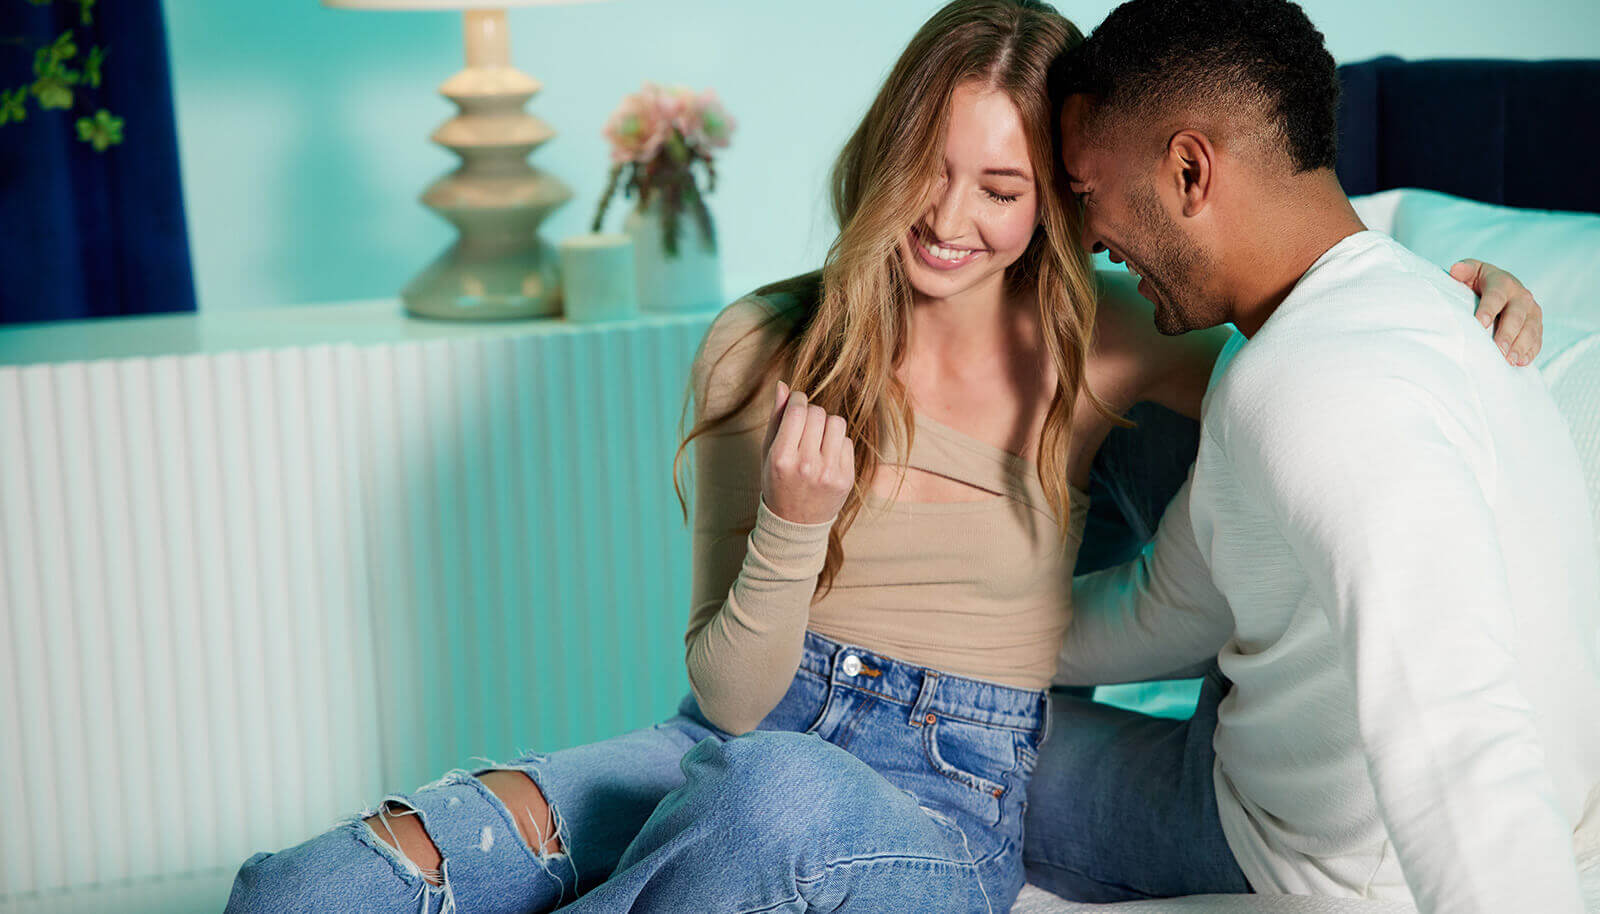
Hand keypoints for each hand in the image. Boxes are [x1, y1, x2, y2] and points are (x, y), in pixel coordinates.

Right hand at [760, 381, 854, 524]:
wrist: (796, 523)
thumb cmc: (778, 481)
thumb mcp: (768, 453)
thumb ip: (776, 418)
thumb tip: (784, 385)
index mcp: (782, 458)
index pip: (796, 410)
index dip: (797, 400)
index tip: (796, 403)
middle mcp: (806, 465)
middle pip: (817, 413)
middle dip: (811, 412)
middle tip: (805, 424)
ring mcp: (829, 473)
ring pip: (836, 422)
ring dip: (826, 425)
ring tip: (817, 438)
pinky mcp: (846, 478)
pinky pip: (846, 441)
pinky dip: (836, 443)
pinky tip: (826, 455)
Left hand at [1449, 259, 1542, 366]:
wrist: (1500, 285)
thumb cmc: (1479, 281)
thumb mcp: (1471, 272)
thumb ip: (1464, 270)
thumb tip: (1455, 270)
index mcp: (1503, 282)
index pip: (1496, 296)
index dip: (1488, 309)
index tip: (1481, 324)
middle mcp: (1521, 295)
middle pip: (1516, 315)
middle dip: (1508, 333)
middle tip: (1499, 350)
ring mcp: (1532, 310)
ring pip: (1530, 328)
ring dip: (1521, 345)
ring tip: (1510, 360)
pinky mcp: (1537, 323)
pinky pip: (1537, 338)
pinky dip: (1531, 350)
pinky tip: (1521, 362)